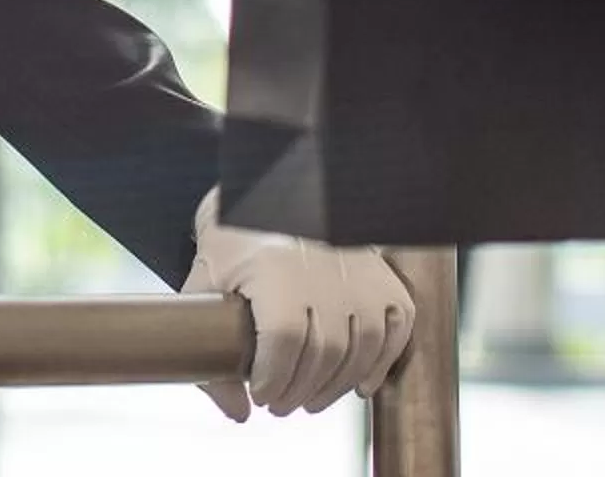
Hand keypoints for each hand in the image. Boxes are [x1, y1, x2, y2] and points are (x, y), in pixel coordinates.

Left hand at [182, 187, 414, 421]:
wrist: (272, 192)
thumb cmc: (235, 242)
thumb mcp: (207, 284)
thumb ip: (209, 347)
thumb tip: (238, 413)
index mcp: (275, 265)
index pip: (284, 339)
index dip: (273, 379)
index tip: (260, 394)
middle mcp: (323, 265)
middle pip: (323, 351)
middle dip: (298, 391)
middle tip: (279, 405)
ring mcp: (358, 269)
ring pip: (361, 346)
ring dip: (336, 386)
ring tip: (309, 400)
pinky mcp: (380, 273)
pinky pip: (397, 325)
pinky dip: (382, 362)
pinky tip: (359, 385)